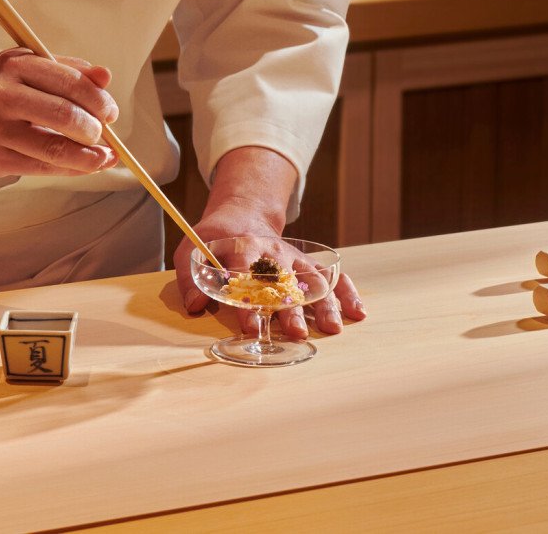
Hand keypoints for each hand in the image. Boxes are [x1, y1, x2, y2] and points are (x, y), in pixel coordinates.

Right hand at [0, 49, 120, 177]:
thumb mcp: (30, 65)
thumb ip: (69, 70)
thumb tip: (106, 77)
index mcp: (14, 65)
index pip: (68, 81)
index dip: (98, 100)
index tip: (110, 112)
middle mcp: (0, 95)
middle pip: (62, 115)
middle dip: (94, 130)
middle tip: (103, 135)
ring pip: (54, 150)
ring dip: (88, 157)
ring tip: (102, 157)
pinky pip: (41, 169)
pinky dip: (69, 169)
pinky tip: (81, 165)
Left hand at [172, 148, 366, 339]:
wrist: (243, 214)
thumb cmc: (215, 238)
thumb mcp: (191, 248)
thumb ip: (191, 278)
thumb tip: (196, 305)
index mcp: (243, 245)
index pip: (246, 274)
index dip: (247, 302)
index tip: (251, 326)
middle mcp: (273, 252)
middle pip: (284, 281)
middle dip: (291, 308)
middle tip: (296, 332)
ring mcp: (293, 258)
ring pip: (312, 280)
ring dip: (323, 303)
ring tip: (332, 328)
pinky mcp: (307, 264)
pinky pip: (331, 276)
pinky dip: (347, 292)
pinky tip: (357, 312)